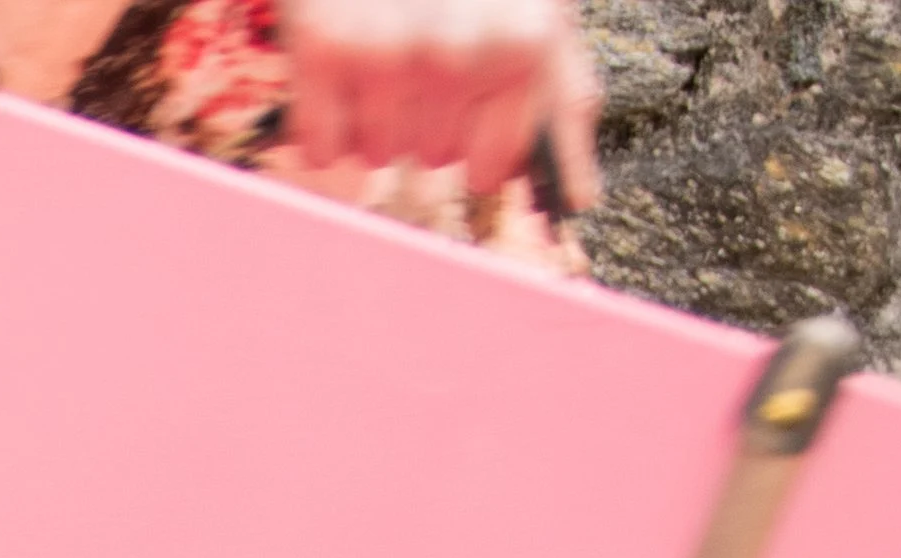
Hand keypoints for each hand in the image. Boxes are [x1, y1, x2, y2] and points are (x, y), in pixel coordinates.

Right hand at [280, 0, 599, 204]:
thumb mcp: (541, 10)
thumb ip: (562, 99)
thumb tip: (577, 196)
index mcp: (522, 48)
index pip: (492, 168)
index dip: (477, 135)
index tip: (467, 92)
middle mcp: (458, 55)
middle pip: (432, 158)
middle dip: (426, 111)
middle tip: (419, 43)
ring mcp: (388, 52)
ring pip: (377, 153)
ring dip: (375, 113)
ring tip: (381, 45)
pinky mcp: (326, 48)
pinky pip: (323, 146)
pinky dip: (326, 120)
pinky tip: (343, 64)